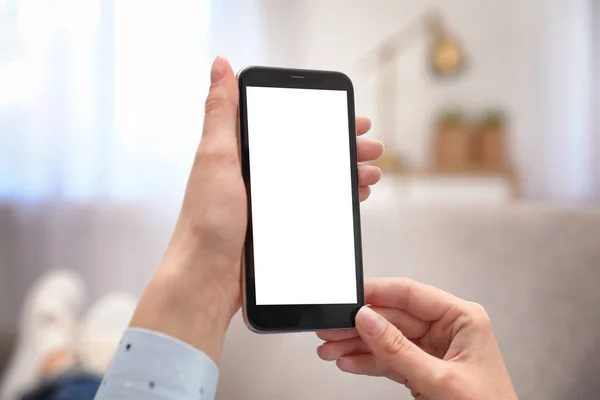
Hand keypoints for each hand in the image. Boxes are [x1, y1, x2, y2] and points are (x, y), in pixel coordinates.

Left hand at [130, 56, 384, 361]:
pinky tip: (353, 198)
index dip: (323, 120)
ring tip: (372, 173)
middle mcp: (257, 174)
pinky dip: (336, 198)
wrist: (206, 278)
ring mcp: (270, 201)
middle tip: (372, 147)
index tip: (349, 115)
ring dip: (347, 173)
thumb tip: (220, 65)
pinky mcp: (278, 226)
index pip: (290, 125)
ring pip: (317, 179)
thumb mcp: (216, 158)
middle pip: (310, 152)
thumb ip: (221, 113)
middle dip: (344, 147)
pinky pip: (315, 205)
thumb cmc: (206, 221)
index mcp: (242, 153)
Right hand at [316, 279, 516, 399]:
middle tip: (330, 329)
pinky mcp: (423, 368)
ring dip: (357, 345)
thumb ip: (399, 350)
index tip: (348, 297)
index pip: (410, 294)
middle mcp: (448, 329)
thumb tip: (367, 320)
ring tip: (330, 349)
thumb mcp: (439, 380)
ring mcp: (434, 350)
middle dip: (359, 326)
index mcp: (462, 318)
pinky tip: (348, 361)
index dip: (376, 293)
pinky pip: (390, 359)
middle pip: (392, 318)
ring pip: (387, 339)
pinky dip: (367, 362)